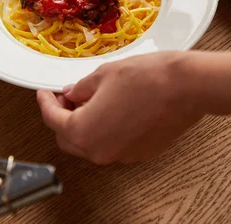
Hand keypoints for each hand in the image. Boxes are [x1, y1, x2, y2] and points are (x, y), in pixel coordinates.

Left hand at [37, 52, 202, 163]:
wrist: (186, 87)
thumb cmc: (146, 77)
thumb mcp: (104, 74)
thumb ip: (81, 88)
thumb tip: (71, 94)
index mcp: (85, 131)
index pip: (53, 120)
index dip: (45, 103)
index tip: (44, 93)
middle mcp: (100, 151)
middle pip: (69, 138)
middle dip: (63, 116)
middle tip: (67, 95)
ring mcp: (121, 156)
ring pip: (91, 143)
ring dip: (84, 123)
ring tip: (90, 99)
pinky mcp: (139, 153)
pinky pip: (112, 144)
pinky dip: (105, 129)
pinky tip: (113, 108)